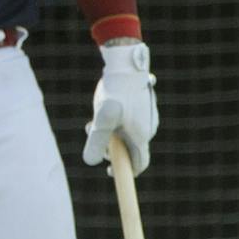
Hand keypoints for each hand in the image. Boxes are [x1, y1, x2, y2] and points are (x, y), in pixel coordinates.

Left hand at [82, 40, 157, 174]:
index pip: (139, 164)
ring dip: (110, 131)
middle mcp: (148, 129)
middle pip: (129, 148)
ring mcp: (148, 116)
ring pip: (127, 132)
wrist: (126, 66)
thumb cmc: (115, 93)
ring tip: (94, 119)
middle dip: (110, 146)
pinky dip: (116, 121)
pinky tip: (104, 108)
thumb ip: (96, 141)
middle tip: (91, 132)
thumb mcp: (102, 119)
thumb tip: (90, 162)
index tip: (110, 171)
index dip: (126, 172)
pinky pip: (129, 120)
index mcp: (141, 136)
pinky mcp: (144, 106)